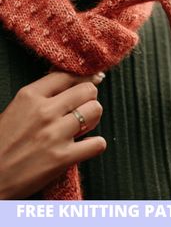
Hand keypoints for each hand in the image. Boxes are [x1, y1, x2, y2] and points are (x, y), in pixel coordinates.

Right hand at [0, 71, 105, 198]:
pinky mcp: (63, 158)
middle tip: (85, 105)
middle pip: (87, 90)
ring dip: (93, 117)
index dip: (83, 77)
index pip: (67, 75)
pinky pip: (97, 143)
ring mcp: (55, 134)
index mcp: (30, 96)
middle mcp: (44, 111)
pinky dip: (96, 144)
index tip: (92, 80)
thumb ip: (42, 95)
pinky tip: (86, 144)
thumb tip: (69, 84)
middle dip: (90, 96)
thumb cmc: (2, 143)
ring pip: (95, 111)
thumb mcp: (17, 108)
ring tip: (84, 124)